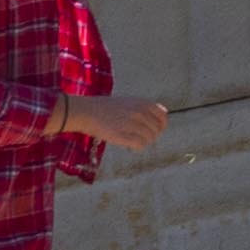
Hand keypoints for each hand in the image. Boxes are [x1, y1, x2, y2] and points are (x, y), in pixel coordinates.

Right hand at [54, 91, 171, 151]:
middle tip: (138, 137)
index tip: (153, 131)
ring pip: (149, 139)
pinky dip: (136, 147)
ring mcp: (132, 124)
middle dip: (150, 136)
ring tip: (131, 140)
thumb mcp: (128, 102)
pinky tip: (128, 146)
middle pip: (156, 130)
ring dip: (142, 142)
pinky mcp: (123, 136)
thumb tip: (161, 117)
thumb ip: (144, 108)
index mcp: (143, 103)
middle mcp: (140, 113)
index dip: (160, 126)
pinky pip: (139, 145)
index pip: (163, 117)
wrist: (86, 111)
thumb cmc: (106, 107)